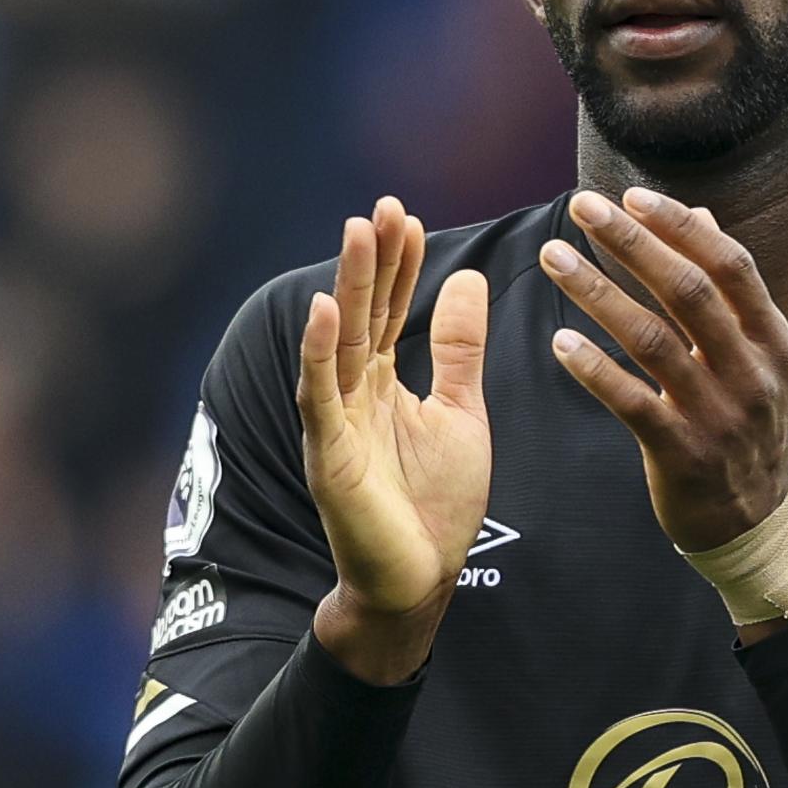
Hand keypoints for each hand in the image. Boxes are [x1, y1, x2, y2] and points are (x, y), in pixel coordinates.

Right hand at [298, 197, 490, 680]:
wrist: (418, 581)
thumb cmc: (435, 505)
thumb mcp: (461, 412)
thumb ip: (459, 350)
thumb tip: (468, 278)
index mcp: (384, 384)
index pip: (389, 310)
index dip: (399, 265)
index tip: (407, 216)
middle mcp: (354, 395)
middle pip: (361, 313)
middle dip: (371, 260)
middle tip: (381, 206)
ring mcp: (336, 422)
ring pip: (339, 342)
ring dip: (347, 286)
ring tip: (356, 232)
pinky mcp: (328, 454)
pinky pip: (320, 395)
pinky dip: (319, 352)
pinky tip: (325, 309)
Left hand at [538, 187, 787, 553]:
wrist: (760, 525)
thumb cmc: (750, 427)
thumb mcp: (760, 360)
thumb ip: (729, 292)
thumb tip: (702, 217)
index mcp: (773, 341)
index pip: (730, 266)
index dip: (680, 227)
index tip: (632, 196)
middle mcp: (752, 372)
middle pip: (688, 292)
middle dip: (631, 243)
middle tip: (581, 208)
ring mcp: (719, 416)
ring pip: (653, 341)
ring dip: (598, 293)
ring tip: (554, 258)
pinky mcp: (684, 455)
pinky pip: (633, 404)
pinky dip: (595, 370)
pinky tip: (561, 341)